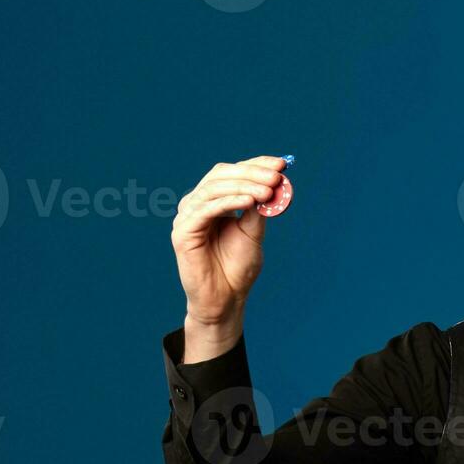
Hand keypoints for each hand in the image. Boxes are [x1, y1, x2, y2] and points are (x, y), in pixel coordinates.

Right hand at [171, 155, 289, 327]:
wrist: (225, 299)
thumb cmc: (237, 268)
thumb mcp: (253, 233)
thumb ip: (258, 208)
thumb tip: (272, 183)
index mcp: (213, 201)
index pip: (232, 172)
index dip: (256, 165)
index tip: (281, 164)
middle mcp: (197, 204)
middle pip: (221, 175)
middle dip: (252, 173)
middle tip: (276, 177)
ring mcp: (187, 216)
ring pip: (213, 188)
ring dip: (244, 186)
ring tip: (268, 192)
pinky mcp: (182, 232)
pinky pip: (206, 209)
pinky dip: (229, 202)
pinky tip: (250, 202)